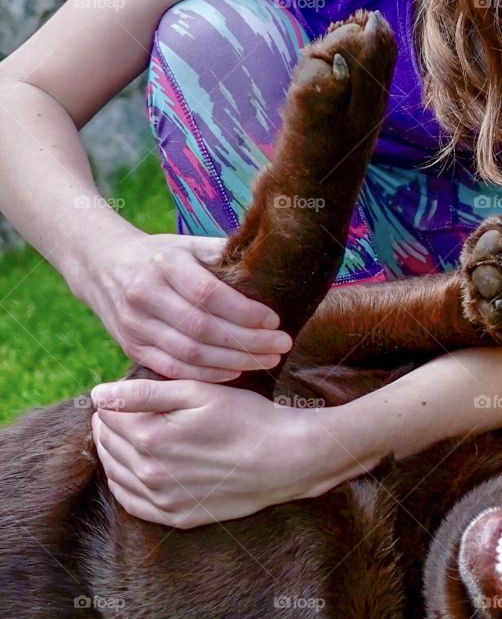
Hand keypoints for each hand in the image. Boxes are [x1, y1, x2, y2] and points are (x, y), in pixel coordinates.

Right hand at [75, 228, 291, 381]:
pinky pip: (173, 368)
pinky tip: (235, 371)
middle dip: (248, 342)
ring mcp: (135, 324)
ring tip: (267, 360)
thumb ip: (223, 255)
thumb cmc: (160, 255)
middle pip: (202, 328)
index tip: (274, 320)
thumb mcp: (188, 244)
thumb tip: (269, 266)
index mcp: (164, 263)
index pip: (209, 294)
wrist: (102, 266)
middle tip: (281, 345)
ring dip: (234, 362)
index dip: (245, 312)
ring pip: (189, 354)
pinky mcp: (132, 347)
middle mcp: (145, 294)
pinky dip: (208, 374)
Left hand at [89, 377, 346, 527]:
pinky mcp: (179, 517)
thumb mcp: (198, 393)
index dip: (114, 401)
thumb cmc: (246, 417)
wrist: (287, 458)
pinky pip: (133, 504)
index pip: (108, 416)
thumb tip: (97, 396)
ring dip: (114, 453)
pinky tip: (134, 469)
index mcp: (151, 437)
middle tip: (124, 412)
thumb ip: (143, 393)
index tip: (126, 393)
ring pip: (116, 475)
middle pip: (109, 445)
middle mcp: (151, 474)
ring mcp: (164, 500)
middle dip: (110, 425)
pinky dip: (124, 484)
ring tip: (129, 435)